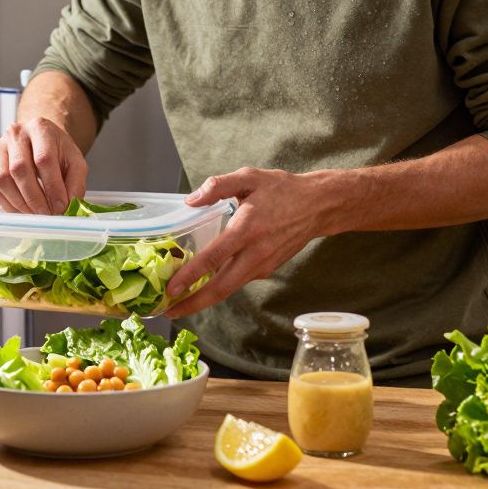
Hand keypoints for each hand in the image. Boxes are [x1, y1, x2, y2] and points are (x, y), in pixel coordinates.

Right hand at [0, 118, 88, 214]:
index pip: (43, 158)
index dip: (52, 186)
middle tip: (47, 214)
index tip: (60, 206)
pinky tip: (21, 209)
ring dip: (20, 203)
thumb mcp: (75, 162)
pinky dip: (7, 204)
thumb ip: (76, 183)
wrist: (40, 140)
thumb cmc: (57, 151)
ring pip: (2, 180)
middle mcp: (16, 133)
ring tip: (35, 213)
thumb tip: (70, 206)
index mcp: (40, 128)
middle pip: (19, 169)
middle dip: (35, 198)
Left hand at [165, 167, 337, 318]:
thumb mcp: (249, 177)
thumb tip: (190, 200)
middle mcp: (255, 253)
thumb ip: (217, 186)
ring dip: (204, 298)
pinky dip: (220, 286)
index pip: (213, 258)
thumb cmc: (282, 189)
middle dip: (193, 303)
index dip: (190, 276)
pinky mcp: (267, 269)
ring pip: (229, 288)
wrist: (318, 206)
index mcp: (247, 229)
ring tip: (181, 301)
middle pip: (221, 288)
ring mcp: (263, 265)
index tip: (171, 289)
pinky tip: (204, 283)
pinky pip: (239, 280)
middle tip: (169, 311)